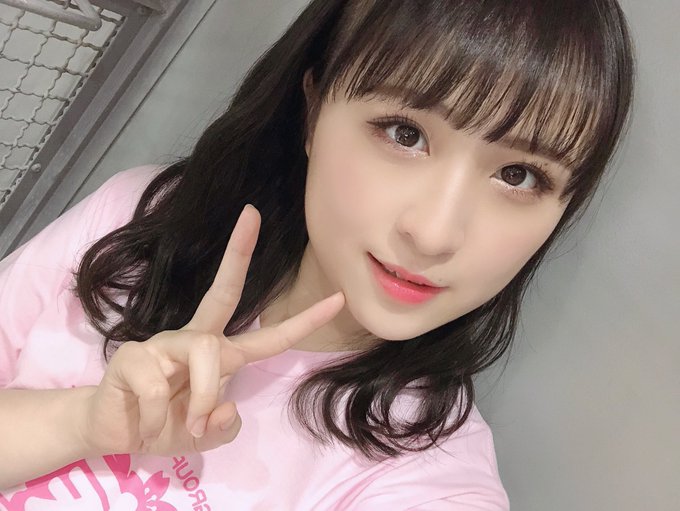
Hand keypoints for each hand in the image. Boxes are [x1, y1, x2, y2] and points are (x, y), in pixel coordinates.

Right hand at [78, 205, 344, 456]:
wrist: (114, 433)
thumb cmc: (166, 425)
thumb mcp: (205, 435)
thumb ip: (224, 427)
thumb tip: (227, 405)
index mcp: (219, 354)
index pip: (268, 336)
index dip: (304, 321)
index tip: (338, 298)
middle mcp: (194, 339)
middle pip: (223, 291)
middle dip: (238, 252)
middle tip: (251, 214)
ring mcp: (162, 343)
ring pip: (205, 350)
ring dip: (201, 396)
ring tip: (185, 424)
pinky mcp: (133, 356)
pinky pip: (159, 387)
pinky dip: (160, 420)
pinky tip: (148, 425)